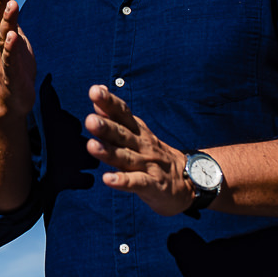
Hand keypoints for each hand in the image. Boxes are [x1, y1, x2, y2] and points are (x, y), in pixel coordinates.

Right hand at [0, 0, 35, 117]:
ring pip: (4, 35)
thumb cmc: (17, 68)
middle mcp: (0, 43)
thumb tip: (10, 2)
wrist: (14, 99)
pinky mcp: (11, 73)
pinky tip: (11, 36)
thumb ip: (13, 22)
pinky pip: (10, 58)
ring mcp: (4, 57)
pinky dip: (10, 47)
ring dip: (7, 19)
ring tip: (12, 3)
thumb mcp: (17, 40)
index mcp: (3, 33)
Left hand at [84, 85, 194, 215]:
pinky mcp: (153, 185)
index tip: (94, 91)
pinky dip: (123, 181)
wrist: (187, 180)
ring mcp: (148, 165)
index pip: (123, 113)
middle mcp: (142, 145)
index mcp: (137, 131)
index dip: (110, 102)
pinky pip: (137, 182)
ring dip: (109, 152)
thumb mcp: (136, 132)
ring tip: (91, 146)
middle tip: (90, 121)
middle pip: (123, 134)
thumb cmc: (152, 154)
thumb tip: (98, 93)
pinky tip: (108, 179)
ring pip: (127, 157)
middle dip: (106, 127)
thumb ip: (115, 116)